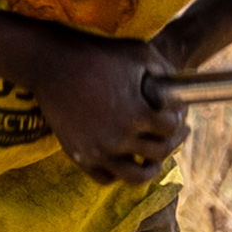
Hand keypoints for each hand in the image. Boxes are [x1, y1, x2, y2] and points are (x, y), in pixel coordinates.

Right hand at [14, 28, 187, 182]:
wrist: (51, 65)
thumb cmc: (97, 55)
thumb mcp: (139, 53)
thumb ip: (164, 70)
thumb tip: (180, 89)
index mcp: (136, 114)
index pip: (171, 128)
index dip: (180, 118)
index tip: (178, 113)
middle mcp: (118, 138)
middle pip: (160, 152)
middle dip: (174, 140)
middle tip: (177, 132)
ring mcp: (98, 151)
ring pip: (136, 176)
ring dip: (151, 168)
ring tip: (155, 159)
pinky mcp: (79, 156)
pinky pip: (106, 178)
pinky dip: (119, 174)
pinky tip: (126, 160)